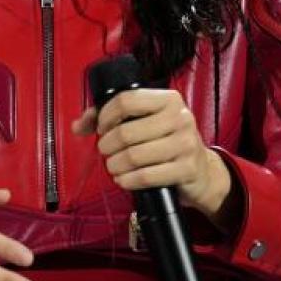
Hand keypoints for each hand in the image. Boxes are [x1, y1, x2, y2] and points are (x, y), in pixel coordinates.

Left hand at [71, 88, 232, 220]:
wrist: (202, 172)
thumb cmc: (167, 142)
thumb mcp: (146, 122)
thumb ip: (110, 118)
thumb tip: (78, 125)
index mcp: (168, 99)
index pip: (126, 100)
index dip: (106, 116)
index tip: (102, 128)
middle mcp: (180, 118)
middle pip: (126, 132)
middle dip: (107, 146)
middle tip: (106, 152)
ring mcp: (185, 144)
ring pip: (134, 156)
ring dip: (115, 165)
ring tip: (114, 166)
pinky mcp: (186, 169)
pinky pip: (146, 176)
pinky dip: (128, 181)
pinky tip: (124, 179)